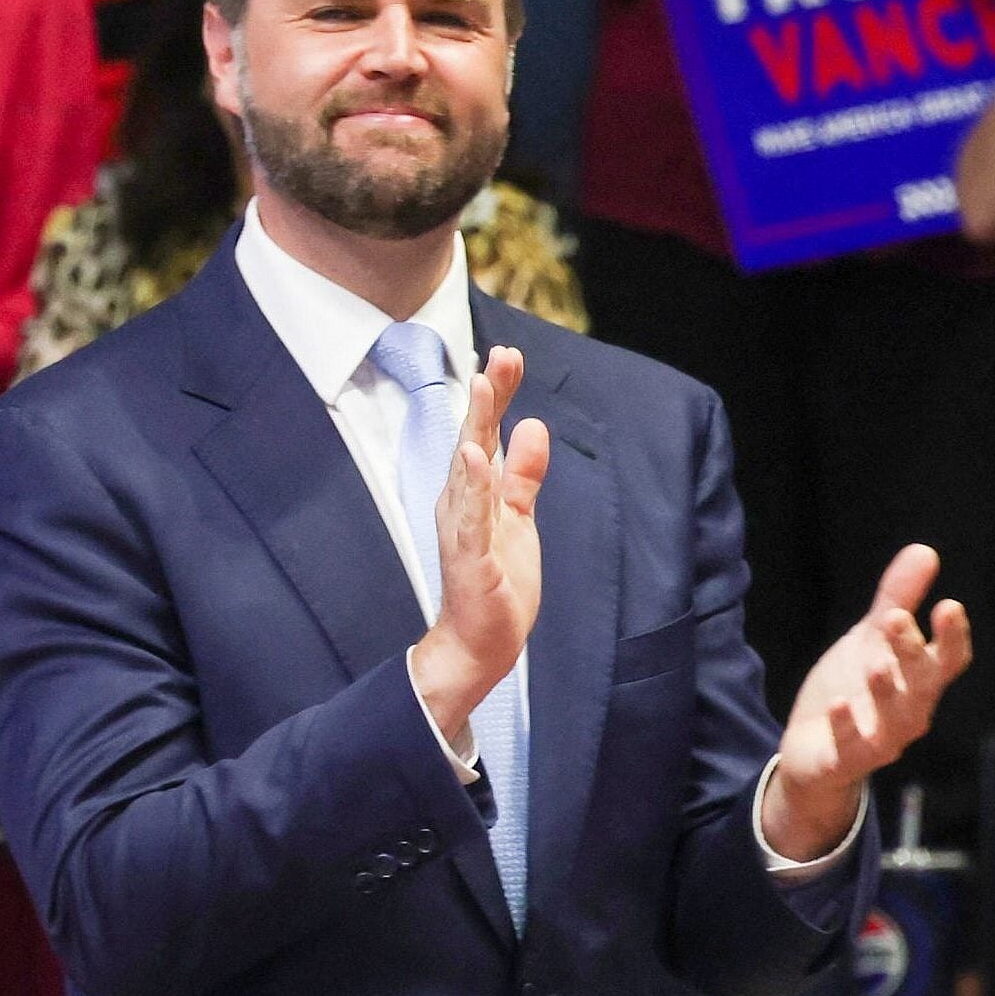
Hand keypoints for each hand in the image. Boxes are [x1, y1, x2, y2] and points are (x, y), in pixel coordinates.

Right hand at [411, 347, 550, 740]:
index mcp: (474, 490)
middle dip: (488, 396)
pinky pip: (471, 518)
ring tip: (483, 388)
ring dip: (475, 427)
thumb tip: (533, 424)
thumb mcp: (518, 516)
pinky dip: (472, 487)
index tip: (508, 354)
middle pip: (474, 438)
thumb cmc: (496, 579)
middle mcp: (461, 501)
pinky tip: (474, 457)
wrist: (480, 642)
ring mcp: (462, 528)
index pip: (486, 432)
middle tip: (499, 355)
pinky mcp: (470, 558)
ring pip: (468, 469)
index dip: (498, 394)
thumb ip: (525, 472)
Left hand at [762, 543, 971, 859]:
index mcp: (917, 680)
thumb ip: (898, 598)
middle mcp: (907, 711)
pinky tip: (837, 703)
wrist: (813, 749)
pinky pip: (851, 746)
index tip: (950, 605)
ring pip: (895, 721)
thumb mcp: (871, 638)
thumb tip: (925, 550)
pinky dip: (846, 726)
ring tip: (876, 664)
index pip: (948, 660)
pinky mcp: (845, 758)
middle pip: (921, 685)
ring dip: (887, 692)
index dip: (952, 637)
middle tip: (897, 618)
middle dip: (912, 653)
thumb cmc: (853, 688)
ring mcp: (879, 738)